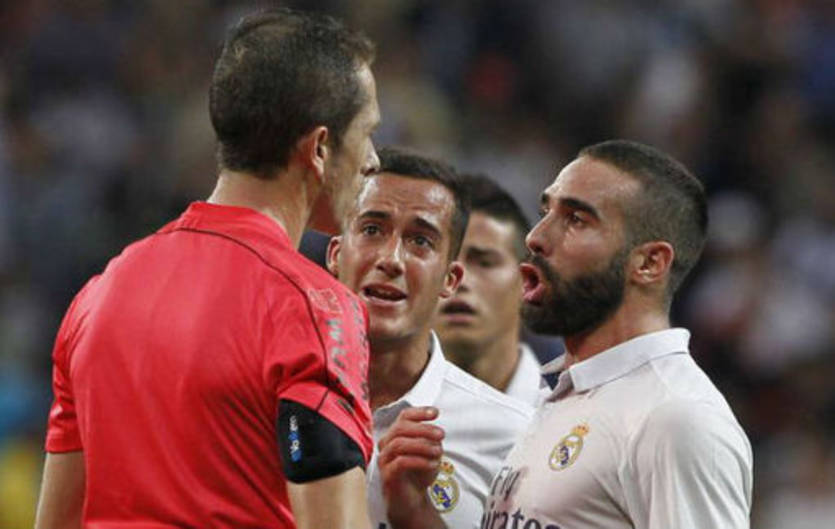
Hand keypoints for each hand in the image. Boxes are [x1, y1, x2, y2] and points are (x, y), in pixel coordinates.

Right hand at [377, 406, 446, 528]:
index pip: (404, 416)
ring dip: (422, 445)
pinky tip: (432, 464)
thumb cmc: (418, 472)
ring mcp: (385, 459)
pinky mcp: (387, 474)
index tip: (435, 413)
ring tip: (439, 451)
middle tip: (441, 434)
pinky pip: (400, 462)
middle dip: (423, 429)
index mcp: (396, 434)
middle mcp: (386, 444)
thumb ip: (431, 440)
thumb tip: (436, 432)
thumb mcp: (429, 452)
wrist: (411, 499)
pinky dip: (419, 461)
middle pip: (401, 427)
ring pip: (399, 444)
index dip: (419, 412)